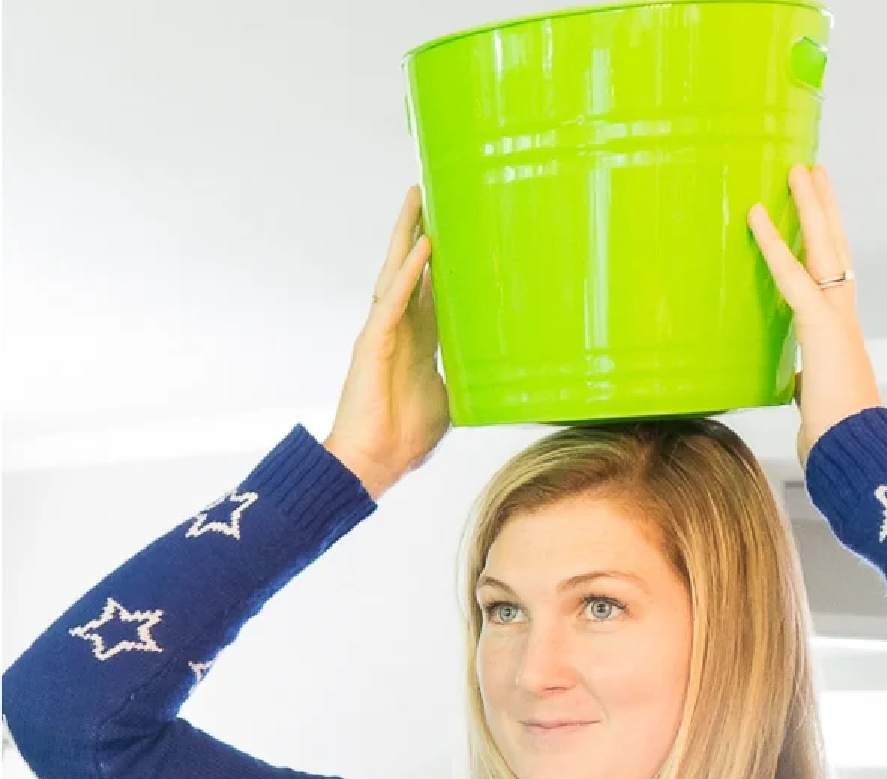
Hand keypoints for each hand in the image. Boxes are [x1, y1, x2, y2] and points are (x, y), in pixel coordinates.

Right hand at [323, 185, 450, 498]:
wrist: (376, 461)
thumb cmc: (406, 437)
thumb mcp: (450, 402)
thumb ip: (466, 380)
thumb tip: (497, 378)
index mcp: (418, 342)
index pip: (430, 290)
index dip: (439, 261)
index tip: (452, 230)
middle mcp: (399, 329)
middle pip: (409, 269)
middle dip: (417, 231)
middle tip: (428, 194)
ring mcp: (384, 332)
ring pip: (396, 272)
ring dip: (407, 235)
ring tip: (417, 200)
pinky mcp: (373, 342)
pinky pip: (392, 300)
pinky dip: (408, 273)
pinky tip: (422, 246)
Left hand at [748, 165, 882, 466]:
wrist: (856, 450)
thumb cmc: (838, 438)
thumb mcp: (816, 404)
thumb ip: (808, 387)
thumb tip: (802, 389)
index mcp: (841, 335)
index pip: (834, 278)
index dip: (826, 246)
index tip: (818, 221)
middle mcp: (844, 317)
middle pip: (837, 249)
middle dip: (825, 209)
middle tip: (813, 172)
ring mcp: (836, 317)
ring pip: (825, 248)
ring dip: (810, 206)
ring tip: (798, 169)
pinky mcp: (821, 325)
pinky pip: (792, 275)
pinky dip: (773, 244)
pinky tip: (756, 215)